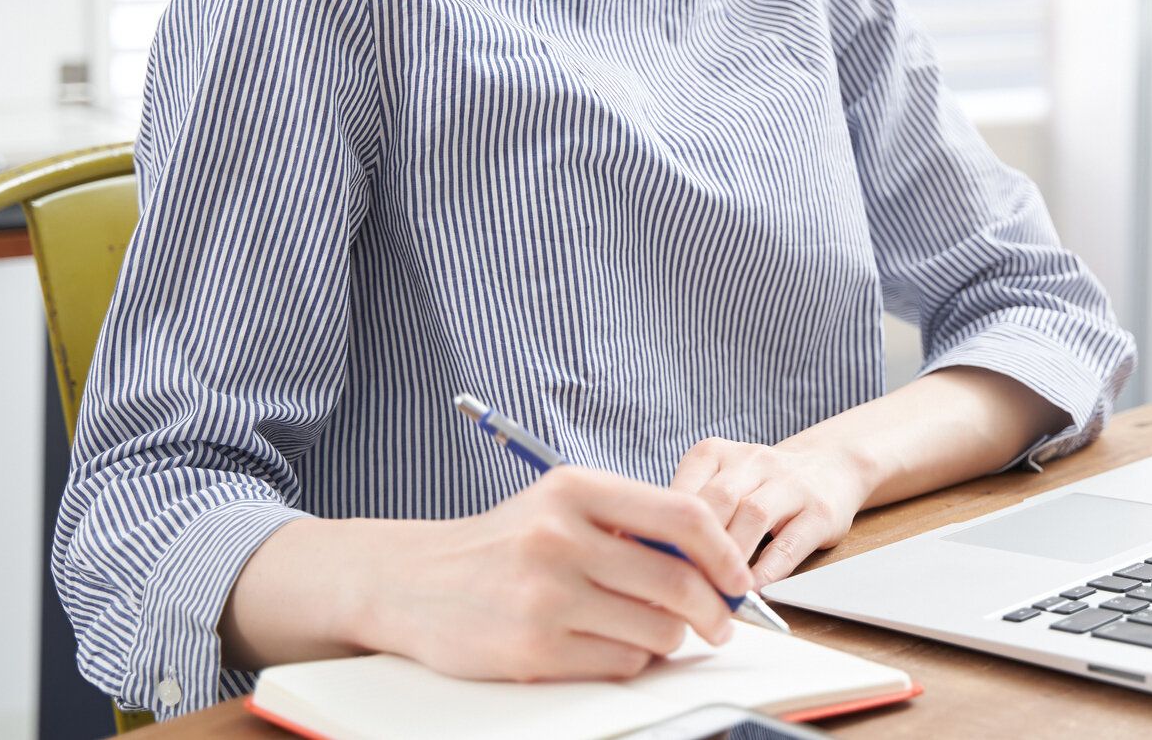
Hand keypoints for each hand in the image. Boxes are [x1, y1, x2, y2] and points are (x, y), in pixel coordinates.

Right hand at [364, 465, 754, 682]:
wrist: (412, 581)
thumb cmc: (505, 544)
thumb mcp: (562, 507)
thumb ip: (632, 525)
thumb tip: (713, 563)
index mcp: (575, 489)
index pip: (682, 516)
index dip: (725, 552)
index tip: (738, 577)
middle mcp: (560, 536)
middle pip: (678, 581)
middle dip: (712, 610)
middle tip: (720, 623)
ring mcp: (545, 595)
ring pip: (656, 629)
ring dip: (669, 638)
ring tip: (653, 630)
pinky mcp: (533, 649)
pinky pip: (621, 662)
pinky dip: (631, 659)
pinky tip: (611, 645)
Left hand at [669, 437, 876, 584]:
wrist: (829, 465)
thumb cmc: (757, 487)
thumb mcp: (718, 484)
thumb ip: (686, 516)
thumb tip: (644, 561)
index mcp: (715, 453)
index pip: (683, 490)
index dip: (666, 533)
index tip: (651, 570)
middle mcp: (753, 460)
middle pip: (717, 501)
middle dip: (697, 547)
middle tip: (679, 588)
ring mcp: (790, 483)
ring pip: (753, 516)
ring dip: (731, 560)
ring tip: (713, 596)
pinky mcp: (820, 511)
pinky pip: (790, 543)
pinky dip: (767, 571)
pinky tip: (751, 592)